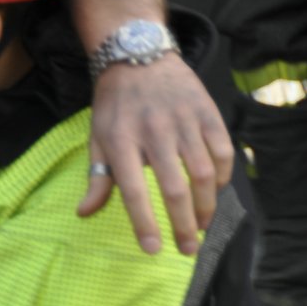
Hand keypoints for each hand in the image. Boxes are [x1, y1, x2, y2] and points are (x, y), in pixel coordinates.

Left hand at [78, 54, 232, 255]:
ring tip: (200, 226)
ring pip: (202, 173)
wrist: (137, 56)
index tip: (152, 249)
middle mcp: (153, 132)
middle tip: (187, 249)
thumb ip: (97, 178)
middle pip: (174, 187)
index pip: (132, 190)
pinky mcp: (206, 112)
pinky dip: (222, 176)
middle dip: (183, 224)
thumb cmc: (114, 106)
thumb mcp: (97, 138)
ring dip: (206, 206)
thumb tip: (84, 214)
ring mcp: (183, 121)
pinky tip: (214, 191)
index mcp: (120, 140)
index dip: (143, 222)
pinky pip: (222, 151)